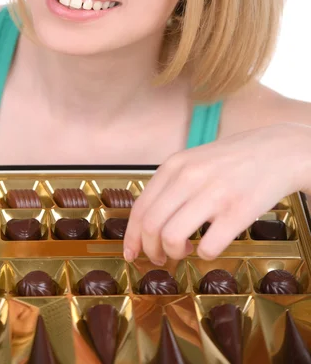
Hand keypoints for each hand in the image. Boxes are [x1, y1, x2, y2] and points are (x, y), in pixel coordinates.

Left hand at [123, 122, 310, 263]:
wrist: (276, 151)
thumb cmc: (232, 160)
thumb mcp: (193, 161)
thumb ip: (170, 186)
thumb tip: (146, 223)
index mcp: (174, 166)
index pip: (140, 208)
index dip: (132, 237)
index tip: (131, 253)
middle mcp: (189, 177)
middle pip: (151, 226)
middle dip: (150, 250)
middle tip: (159, 257)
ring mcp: (214, 194)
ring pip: (172, 238)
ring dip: (173, 253)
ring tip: (185, 250)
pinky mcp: (238, 211)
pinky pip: (208, 248)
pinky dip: (204, 255)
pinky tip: (210, 245)